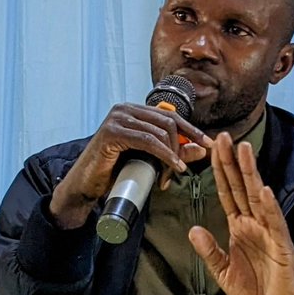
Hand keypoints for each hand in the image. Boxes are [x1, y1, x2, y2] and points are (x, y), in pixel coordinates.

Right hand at [49, 104, 211, 228]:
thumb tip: (200, 149)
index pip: (171, 116)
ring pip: (160, 132)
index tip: (208, 145)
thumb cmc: (113, 172)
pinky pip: (148, 141)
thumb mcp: (148, 161)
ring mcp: (117, 118)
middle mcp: (125, 109)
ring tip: (171, 176)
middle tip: (182, 170)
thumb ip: (172, 153)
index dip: (192, 131)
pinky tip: (172, 167)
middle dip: (182, 147)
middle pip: (169, 122)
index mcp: (133, 111)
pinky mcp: (111, 132)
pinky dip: (164, 154)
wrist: (85, 185)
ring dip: (172, 156)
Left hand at [187, 132, 293, 294]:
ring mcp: (269, 231)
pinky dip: (269, 206)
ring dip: (251, 174)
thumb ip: (209, 250)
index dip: (220, 170)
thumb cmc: (254, 287)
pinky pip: (275, 223)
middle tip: (224, 136)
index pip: (227, 192)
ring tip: (244, 151)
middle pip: (241, 186)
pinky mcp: (282, 245)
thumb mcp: (222, 271)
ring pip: (258, 197)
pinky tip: (263, 191)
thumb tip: (194, 230)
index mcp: (240, 225)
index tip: (211, 148)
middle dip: (233, 161)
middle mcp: (255, 223)